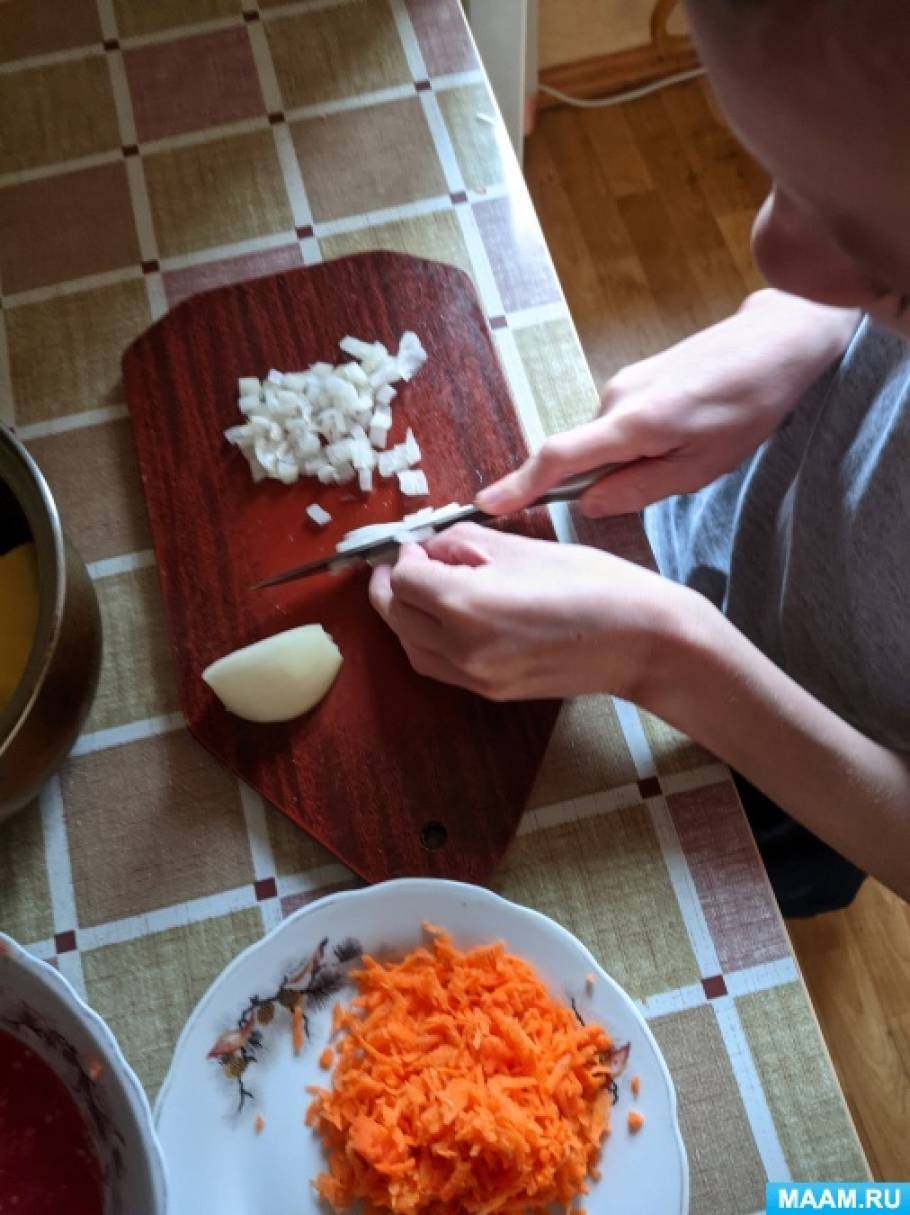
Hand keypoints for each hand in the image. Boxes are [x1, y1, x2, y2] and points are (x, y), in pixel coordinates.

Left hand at [368, 523, 692, 701]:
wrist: (643, 641)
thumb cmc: (594, 585)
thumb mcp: (523, 547)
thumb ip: (463, 543)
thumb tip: (430, 547)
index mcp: (466, 606)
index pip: (404, 579)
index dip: (405, 555)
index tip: (419, 542)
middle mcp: (461, 649)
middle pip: (395, 616)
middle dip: (393, 585)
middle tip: (406, 561)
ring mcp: (475, 678)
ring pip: (410, 647)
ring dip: (404, 616)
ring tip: (423, 589)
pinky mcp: (491, 692)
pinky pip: (437, 666)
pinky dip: (427, 640)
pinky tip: (445, 618)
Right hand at [477, 290, 859, 517]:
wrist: (774, 341)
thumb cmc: (748, 405)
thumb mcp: (702, 466)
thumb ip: (639, 488)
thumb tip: (588, 503)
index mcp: (634, 423)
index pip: (560, 458)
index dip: (521, 485)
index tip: (486, 505)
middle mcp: (615, 397)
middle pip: (583, 456)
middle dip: (607, 480)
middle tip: (671, 473)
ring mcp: (621, 382)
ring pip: (604, 442)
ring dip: (632, 459)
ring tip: (692, 446)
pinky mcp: (632, 377)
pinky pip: (616, 424)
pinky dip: (636, 441)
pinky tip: (685, 430)